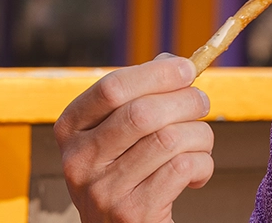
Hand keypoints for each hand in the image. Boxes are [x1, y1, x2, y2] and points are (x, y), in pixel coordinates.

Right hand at [54, 55, 213, 222]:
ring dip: (199, 135)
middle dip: (185, 101)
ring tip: (201, 142)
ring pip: (168, 140)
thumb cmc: (123, 175)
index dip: (155, 74)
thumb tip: (171, 63)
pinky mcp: (133, 213)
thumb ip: (136, 97)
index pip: (111, 88)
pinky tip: (196, 173)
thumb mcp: (113, 136)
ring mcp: (103, 190)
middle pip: (143, 112)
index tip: (186, 69)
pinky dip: (201, 165)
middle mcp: (79, 160)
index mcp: (70, 129)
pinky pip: (181, 169)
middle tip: (201, 103)